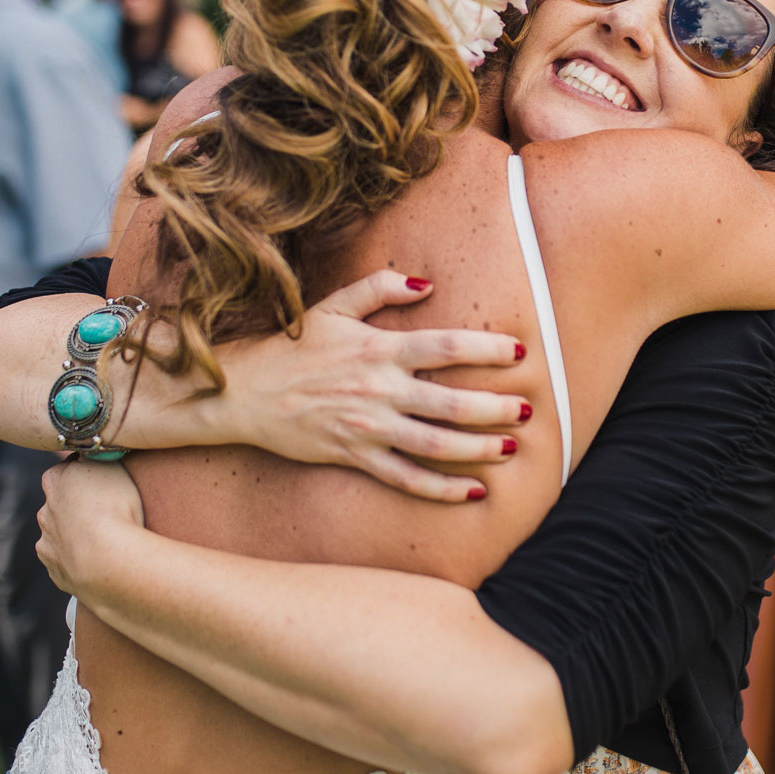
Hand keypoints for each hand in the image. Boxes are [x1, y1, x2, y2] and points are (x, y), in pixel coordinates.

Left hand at [36, 457, 145, 596]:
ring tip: (107, 540)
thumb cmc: (115, 507)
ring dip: (76, 534)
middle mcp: (45, 511)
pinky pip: (66, 561)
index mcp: (55, 480)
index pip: (67, 469)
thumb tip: (93, 448)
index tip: (104, 480)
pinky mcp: (55, 571)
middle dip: (78, 506)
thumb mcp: (111, 465)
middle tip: (108, 511)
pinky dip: (78, 559)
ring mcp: (47, 543)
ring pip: (60, 534)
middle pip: (60, 503)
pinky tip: (99, 560)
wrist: (109, 560)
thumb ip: (97, 455)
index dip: (86, 474)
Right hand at [113, 270, 527, 502]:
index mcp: (379, 348)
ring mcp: (369, 428)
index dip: (487, 350)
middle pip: (451, 401)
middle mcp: (379, 390)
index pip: (446, 347)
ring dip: (478, 448)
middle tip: (528, 409)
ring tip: (511, 449)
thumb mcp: (333, 306)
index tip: (520, 353)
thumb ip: (380, 287)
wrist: (245, 392)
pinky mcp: (356, 457)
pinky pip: (407, 478)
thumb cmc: (295, 346)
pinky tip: (474, 491)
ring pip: (435, 443)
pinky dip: (442, 488)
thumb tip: (428, 282)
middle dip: (495, 407)